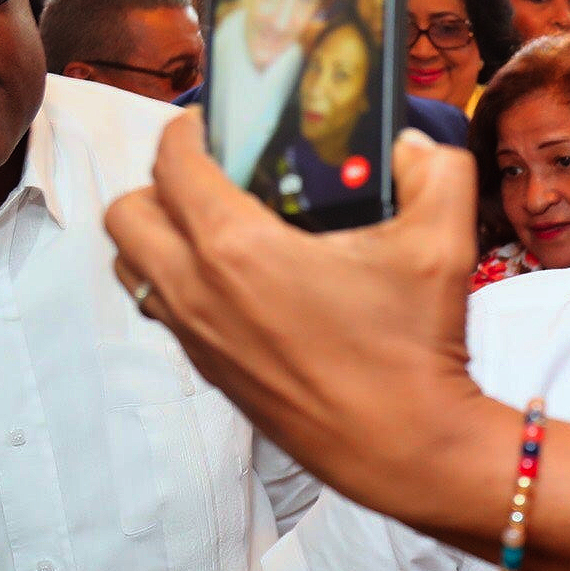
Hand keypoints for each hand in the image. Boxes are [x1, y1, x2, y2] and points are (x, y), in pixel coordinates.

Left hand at [105, 114, 488, 515]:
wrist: (407, 447)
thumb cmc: (414, 348)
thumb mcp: (442, 242)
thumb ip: (436, 170)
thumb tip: (410, 144)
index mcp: (238, 248)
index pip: (172, 162)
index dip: (189, 129)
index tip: (218, 123)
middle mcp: (199, 290)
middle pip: (127, 213)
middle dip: (160, 181)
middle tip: (213, 175)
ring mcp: (198, 336)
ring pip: (132, 265)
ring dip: (159, 236)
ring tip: (216, 226)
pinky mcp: (211, 371)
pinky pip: (164, 310)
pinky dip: (181, 283)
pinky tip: (243, 282)